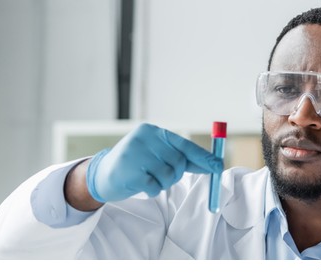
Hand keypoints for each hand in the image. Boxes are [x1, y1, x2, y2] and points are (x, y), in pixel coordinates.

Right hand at [85, 123, 222, 201]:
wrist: (102, 175)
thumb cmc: (137, 164)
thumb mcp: (159, 155)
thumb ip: (185, 158)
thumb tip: (214, 163)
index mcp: (153, 132)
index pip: (184, 145)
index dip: (203, 157)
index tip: (218, 166)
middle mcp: (143, 139)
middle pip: (178, 162)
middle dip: (175, 174)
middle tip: (162, 176)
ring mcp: (134, 154)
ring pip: (168, 175)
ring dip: (163, 183)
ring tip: (149, 178)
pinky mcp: (128, 171)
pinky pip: (154, 187)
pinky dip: (152, 190)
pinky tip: (140, 184)